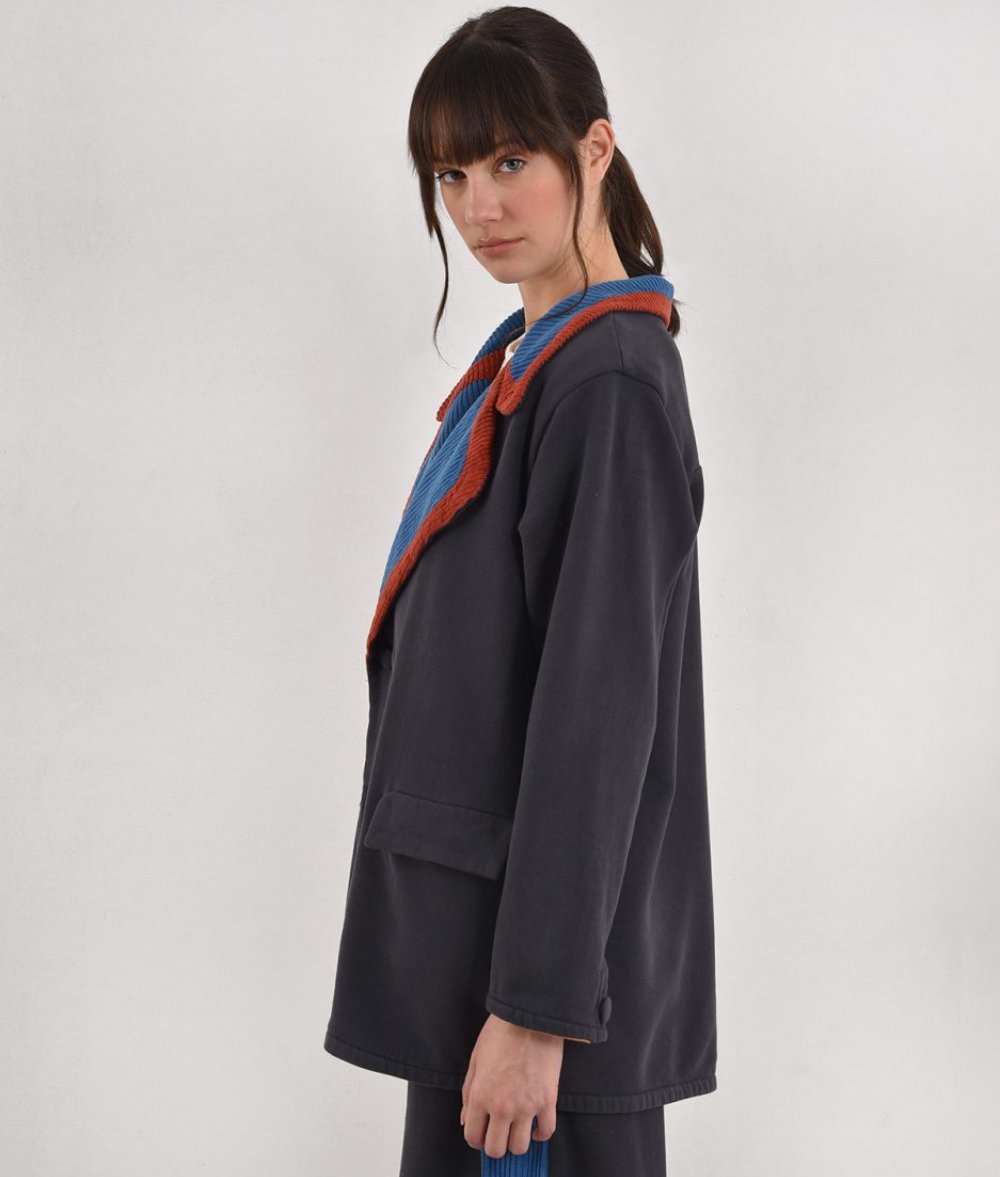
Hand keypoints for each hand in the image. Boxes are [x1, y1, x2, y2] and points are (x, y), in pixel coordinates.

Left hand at [459, 1013, 562, 1157]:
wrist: (530, 1015)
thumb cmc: (501, 1032)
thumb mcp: (476, 1058)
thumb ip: (468, 1092)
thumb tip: (465, 1119)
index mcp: (480, 1095)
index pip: (473, 1137)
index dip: (476, 1139)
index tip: (482, 1134)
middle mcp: (501, 1106)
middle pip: (496, 1149)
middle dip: (495, 1145)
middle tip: (499, 1133)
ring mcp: (526, 1106)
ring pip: (520, 1147)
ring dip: (517, 1141)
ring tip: (517, 1128)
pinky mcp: (548, 1100)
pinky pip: (546, 1131)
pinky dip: (541, 1133)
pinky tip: (536, 1126)